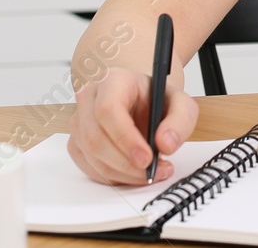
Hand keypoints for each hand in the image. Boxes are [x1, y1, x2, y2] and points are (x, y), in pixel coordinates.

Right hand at [66, 65, 199, 184]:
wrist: (141, 100)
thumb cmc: (154, 98)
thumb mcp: (180, 102)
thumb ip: (181, 120)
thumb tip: (166, 144)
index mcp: (113, 80)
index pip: (108, 109)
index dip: (125, 138)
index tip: (147, 158)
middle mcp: (90, 98)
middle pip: (96, 138)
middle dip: (126, 163)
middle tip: (153, 171)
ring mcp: (79, 121)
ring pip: (92, 156)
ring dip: (123, 173)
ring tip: (151, 172)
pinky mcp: (77, 143)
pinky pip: (90, 168)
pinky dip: (114, 177)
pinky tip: (134, 173)